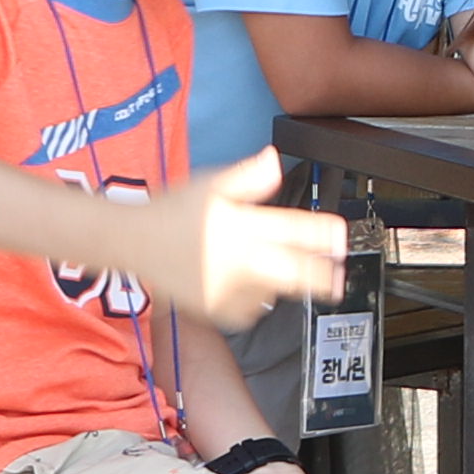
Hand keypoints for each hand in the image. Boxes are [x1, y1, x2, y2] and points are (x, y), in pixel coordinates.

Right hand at [121, 146, 345, 320]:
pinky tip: (251, 286)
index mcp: (242, 225)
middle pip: (295, 273)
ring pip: (274, 293)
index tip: (339, 237)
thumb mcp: (211, 184)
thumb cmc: (174, 211)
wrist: (134, 242)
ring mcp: (227, 288)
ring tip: (287, 275)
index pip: (296, 231)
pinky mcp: (215, 309)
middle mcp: (237, 259)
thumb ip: (248, 177)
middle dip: (322, 276)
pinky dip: (257, 300)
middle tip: (338, 278)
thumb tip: (275, 162)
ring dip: (286, 285)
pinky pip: (250, 311)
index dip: (324, 235)